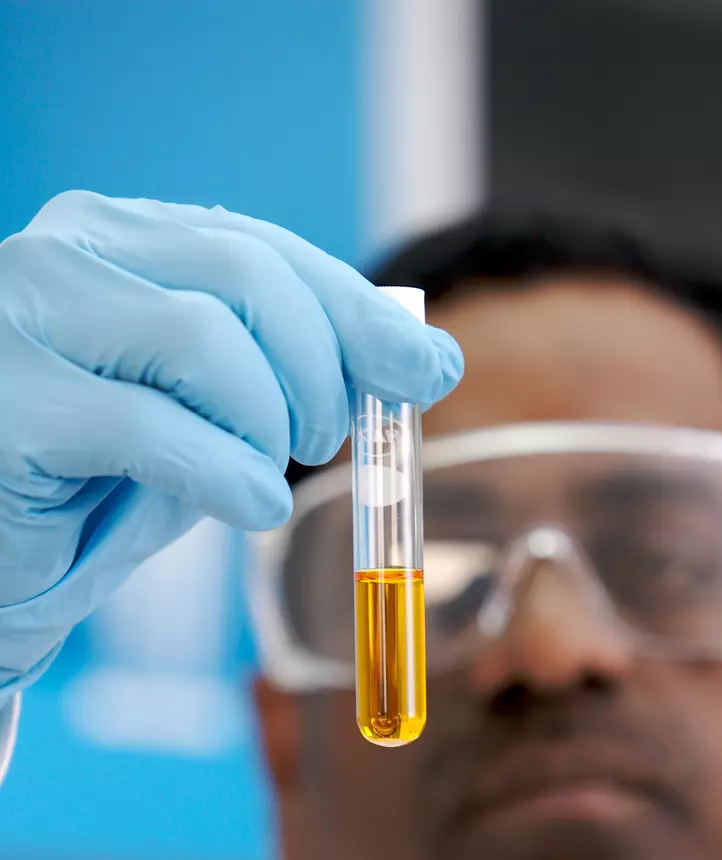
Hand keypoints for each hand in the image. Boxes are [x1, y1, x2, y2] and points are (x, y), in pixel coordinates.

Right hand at [0, 191, 461, 692]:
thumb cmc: (101, 482)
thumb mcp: (206, 415)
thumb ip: (288, 372)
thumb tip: (427, 357)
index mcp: (118, 239)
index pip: (263, 248)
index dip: (357, 312)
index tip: (426, 370)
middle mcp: (66, 255)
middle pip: (245, 276)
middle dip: (317, 369)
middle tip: (320, 443)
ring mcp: (25, 320)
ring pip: (202, 338)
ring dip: (266, 424)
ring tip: (262, 479)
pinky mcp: (8, 405)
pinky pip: (153, 428)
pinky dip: (226, 475)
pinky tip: (245, 505)